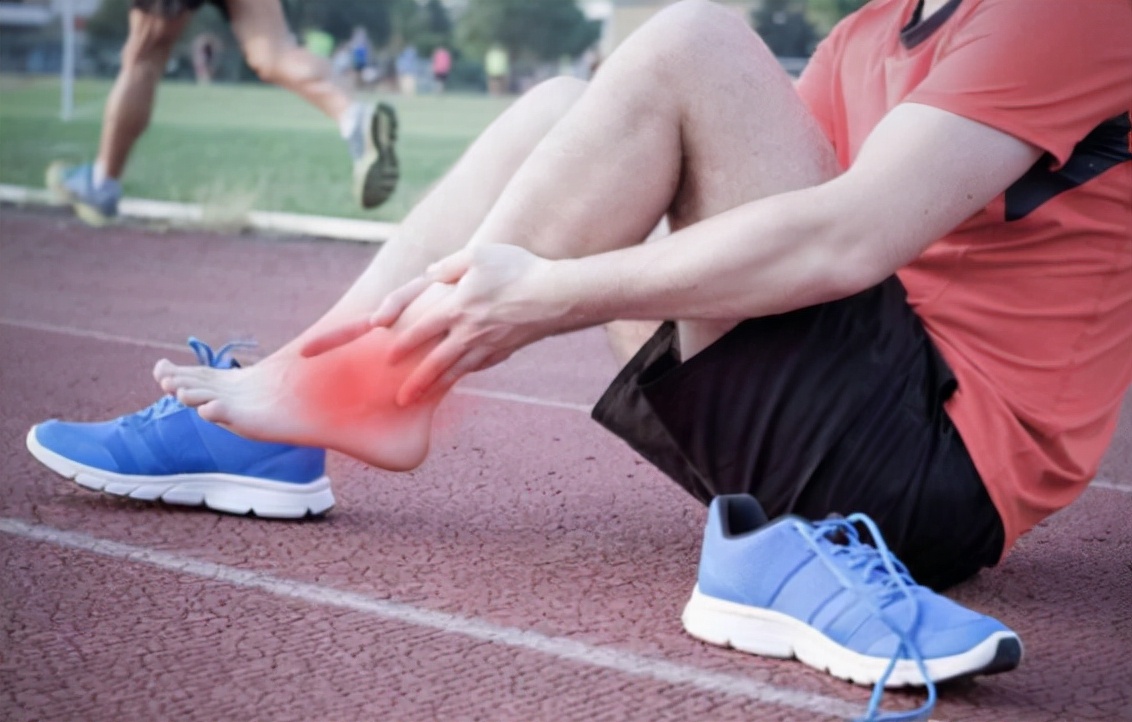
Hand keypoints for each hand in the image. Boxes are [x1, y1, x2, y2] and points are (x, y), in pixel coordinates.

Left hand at [390, 244, 570, 404]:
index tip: (387, 357)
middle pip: (436, 362)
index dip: (403, 344)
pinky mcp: (505, 351)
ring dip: (435, 388)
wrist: (557, 296)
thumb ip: (449, 265)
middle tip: (399, 399)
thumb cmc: (518, 270)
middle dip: (416, 382)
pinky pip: (479, 367)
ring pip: (456, 371)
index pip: (422, 330)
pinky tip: (457, 378)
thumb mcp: (479, 256)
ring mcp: (488, 345)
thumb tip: (428, 273)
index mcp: (458, 307)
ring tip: (419, 401)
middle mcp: (470, 332)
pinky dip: (464, 375)